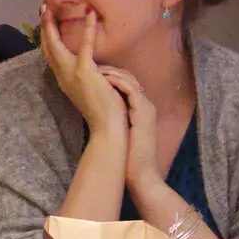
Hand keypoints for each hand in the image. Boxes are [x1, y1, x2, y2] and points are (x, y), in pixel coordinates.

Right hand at [39, 6, 125, 137]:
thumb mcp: (90, 88)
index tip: (46, 21)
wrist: (107, 127)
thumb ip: (87, 75)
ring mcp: (71, 73)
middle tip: (43, 7)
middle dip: (44, 27)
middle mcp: (62, 76)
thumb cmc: (105, 110)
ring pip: (55, 45)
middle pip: (47, 47)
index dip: (46, 37)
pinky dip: (87, 28)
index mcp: (64, 80)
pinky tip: (90, 13)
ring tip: (52, 7)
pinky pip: (84, 45)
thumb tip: (92, 62)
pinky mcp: (84, 71)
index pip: (50, 55)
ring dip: (52, 25)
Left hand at [99, 67, 160, 193]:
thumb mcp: (119, 132)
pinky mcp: (144, 113)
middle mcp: (145, 105)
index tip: (93, 71)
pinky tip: (103, 79)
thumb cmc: (128, 158)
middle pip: (129, 77)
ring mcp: (146, 108)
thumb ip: (113, 119)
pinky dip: (118, 82)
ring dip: (112, 72)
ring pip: (131, 80)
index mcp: (140, 109)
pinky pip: (132, 90)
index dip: (111, 75)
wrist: (141, 175)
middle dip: (110, 69)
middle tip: (92, 64)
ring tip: (95, 68)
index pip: (127, 83)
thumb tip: (95, 112)